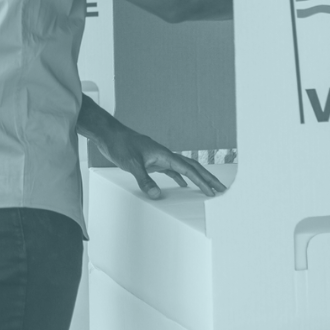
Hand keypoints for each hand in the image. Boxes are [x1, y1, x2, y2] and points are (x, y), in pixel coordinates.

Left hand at [91, 123, 226, 199]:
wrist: (108, 134)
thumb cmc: (119, 144)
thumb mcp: (132, 163)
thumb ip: (145, 179)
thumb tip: (157, 195)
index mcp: (164, 154)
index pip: (189, 169)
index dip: (203, 180)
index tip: (214, 191)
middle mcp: (164, 155)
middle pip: (191, 167)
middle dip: (207, 178)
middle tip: (221, 188)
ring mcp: (158, 157)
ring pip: (182, 168)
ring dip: (196, 178)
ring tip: (207, 188)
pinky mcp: (151, 160)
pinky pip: (170, 170)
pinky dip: (179, 177)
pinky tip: (182, 184)